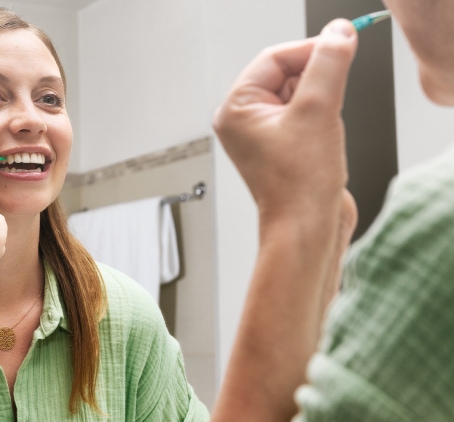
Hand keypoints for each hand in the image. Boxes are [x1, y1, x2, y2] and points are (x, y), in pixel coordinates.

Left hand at [213, 19, 357, 222]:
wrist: (307, 231)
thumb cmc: (299, 187)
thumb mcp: (318, 111)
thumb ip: (328, 65)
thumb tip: (338, 35)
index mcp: (235, 109)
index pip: (274, 57)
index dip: (311, 50)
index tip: (342, 46)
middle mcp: (244, 121)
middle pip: (287, 73)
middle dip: (317, 81)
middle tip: (331, 99)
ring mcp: (263, 135)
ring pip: (300, 94)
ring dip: (322, 103)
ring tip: (322, 131)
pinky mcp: (283, 147)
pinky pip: (306, 115)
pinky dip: (324, 119)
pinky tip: (324, 141)